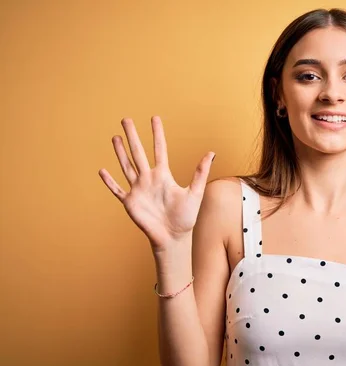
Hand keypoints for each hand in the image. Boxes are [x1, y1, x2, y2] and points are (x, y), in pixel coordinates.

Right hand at [98, 116, 214, 251]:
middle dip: (132, 136)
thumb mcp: (195, 192)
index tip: (154, 118)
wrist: (173, 237)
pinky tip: (102, 171)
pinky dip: (110, 182)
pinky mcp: (130, 202)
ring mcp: (138, 190)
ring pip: (126, 166)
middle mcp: (149, 179)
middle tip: (126, 119)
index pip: (159, 149)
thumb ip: (200, 173)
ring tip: (115, 137)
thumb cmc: (185, 217)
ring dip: (120, 152)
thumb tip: (211, 153)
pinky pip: (117, 190)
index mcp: (163, 175)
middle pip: (138, 152)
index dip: (157, 134)